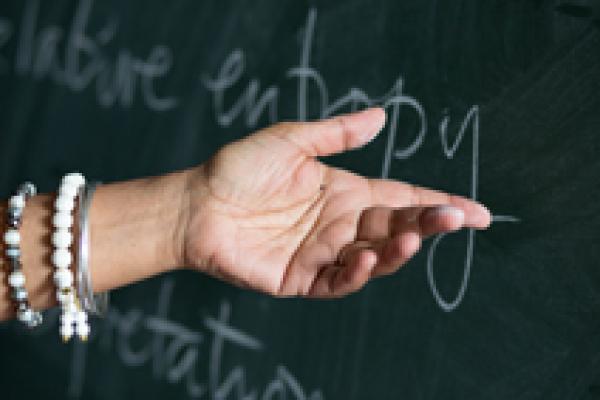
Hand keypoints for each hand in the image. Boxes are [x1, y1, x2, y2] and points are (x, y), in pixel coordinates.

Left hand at [181, 108, 490, 296]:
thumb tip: (381, 117)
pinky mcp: (303, 278)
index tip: (476, 211)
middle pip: (396, 226)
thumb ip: (336, 133)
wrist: (196, 204)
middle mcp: (342, 224)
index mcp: (345, 192)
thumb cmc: (239, 169)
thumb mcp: (291, 141)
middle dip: (430, 224)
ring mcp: (325, 253)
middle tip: (455, 219)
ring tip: (411, 234)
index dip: (439, 203)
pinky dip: (356, 272)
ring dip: (398, 249)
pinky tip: (365, 256)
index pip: (402, 197)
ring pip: (375, 256)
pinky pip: (339, 280)